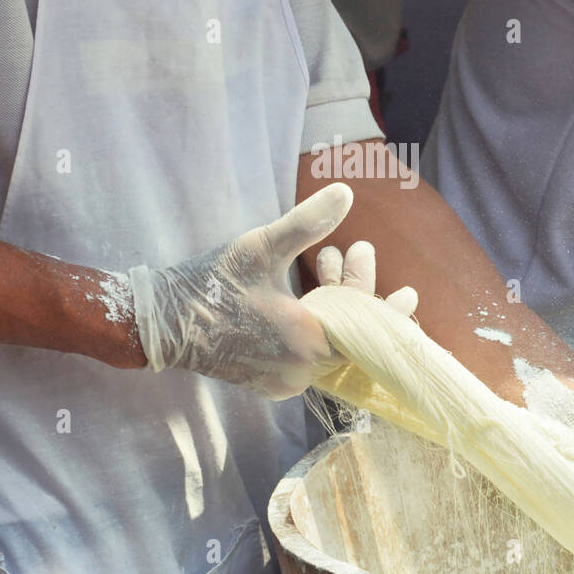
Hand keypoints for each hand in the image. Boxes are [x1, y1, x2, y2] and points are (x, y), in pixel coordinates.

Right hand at [129, 185, 415, 399]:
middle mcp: (303, 370)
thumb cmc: (212, 285)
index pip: (366, 331)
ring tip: (327, 261)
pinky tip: (308, 291)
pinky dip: (313, 325)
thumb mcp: (261, 247)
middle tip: (362, 257)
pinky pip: (307, 355)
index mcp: (310, 342)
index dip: (388, 309)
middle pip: (348, 335)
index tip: (409, 292)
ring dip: (333, 306)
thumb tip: (347, 191)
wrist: (164, 324)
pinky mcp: (269, 382)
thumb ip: (307, 223)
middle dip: (356, 294)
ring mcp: (285, 380)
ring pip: (327, 344)